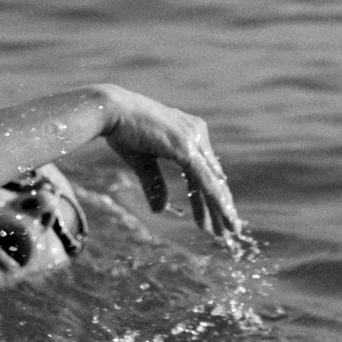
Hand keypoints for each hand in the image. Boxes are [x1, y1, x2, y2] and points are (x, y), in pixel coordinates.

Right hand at [98, 86, 253, 252]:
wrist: (111, 109)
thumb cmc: (123, 130)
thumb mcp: (143, 162)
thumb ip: (155, 185)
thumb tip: (160, 210)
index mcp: (190, 132)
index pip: (206, 171)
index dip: (211, 196)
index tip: (214, 219)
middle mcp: (197, 133)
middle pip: (214, 178)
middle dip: (221, 207)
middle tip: (229, 231)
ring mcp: (194, 140)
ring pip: (213, 182)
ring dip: (222, 209)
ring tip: (229, 231)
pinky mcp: (186, 148)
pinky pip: (205, 181)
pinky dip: (215, 201)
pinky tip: (223, 216)